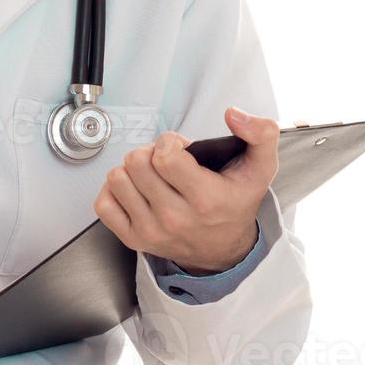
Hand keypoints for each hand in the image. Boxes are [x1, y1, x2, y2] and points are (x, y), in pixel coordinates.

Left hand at [93, 106, 277, 272]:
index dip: (169, 142)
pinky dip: (115, 191)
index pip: (165, 155)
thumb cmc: (236, 204)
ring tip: (152, 175)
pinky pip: (104, 204)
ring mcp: (152, 231)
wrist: (225, 251)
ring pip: (118, 179)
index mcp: (205, 198)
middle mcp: (175, 218)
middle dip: (150, 152)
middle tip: (166, 161)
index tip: (180, 149)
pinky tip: (136, 189)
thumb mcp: (260, 168)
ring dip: (132, 171)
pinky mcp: (134, 239)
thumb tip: (233, 114)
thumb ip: (260, 134)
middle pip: (136, 162)